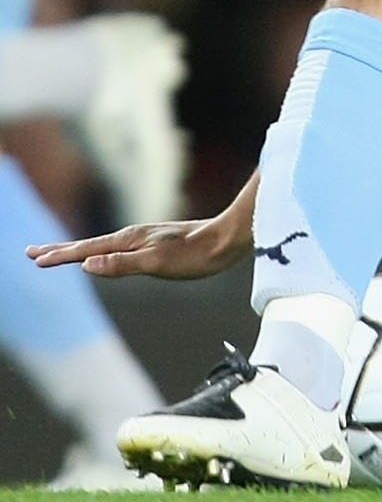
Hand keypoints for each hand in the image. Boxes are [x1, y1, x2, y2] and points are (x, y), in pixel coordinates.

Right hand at [26, 212, 251, 280]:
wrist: (229, 238)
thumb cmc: (196, 254)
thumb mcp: (158, 263)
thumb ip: (123, 264)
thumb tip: (87, 264)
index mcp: (129, 241)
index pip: (86, 249)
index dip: (61, 256)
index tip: (35, 259)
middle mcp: (134, 236)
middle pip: (89, 243)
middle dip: (60, 248)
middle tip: (32, 252)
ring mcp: (145, 238)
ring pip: (102, 244)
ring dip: (78, 249)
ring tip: (60, 253)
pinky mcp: (156, 243)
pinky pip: (118, 247)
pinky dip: (101, 250)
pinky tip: (104, 254)